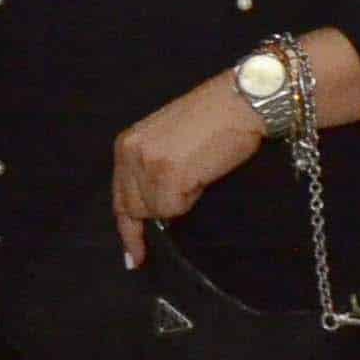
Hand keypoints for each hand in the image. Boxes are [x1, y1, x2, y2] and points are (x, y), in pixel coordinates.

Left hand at [110, 74, 268, 266]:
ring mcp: (146, 165)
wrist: (240, 101)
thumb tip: (151, 208)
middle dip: (160, 212)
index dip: (128, 230)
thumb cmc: (213, 118)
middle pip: (135, 209)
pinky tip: (202, 172)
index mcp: (126, 144)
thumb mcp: (166, 139)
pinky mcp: (167, 175)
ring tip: (199, 168)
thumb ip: (149, 169)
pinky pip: (175, 208)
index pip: (120, 197)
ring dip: (180, 200)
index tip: (134, 258)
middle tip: (189, 192)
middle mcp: (129, 153)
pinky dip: (191, 198)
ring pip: (158, 211)